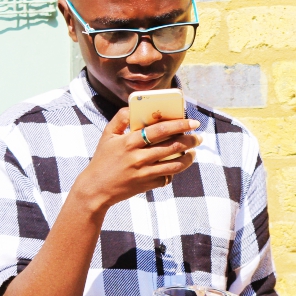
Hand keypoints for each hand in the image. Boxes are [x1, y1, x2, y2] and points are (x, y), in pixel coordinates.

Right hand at [73, 108, 201, 211]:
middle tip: (199, 137)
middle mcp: (138, 157)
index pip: (160, 129)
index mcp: (129, 141)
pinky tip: (177, 165)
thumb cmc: (103, 159)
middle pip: (172, 146)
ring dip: (188, 157)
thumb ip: (121, 118)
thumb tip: (135, 106)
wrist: (96, 188)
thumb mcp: (107, 135)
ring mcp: (143, 172)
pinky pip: (167, 177)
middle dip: (190, 140)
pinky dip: (175, 171)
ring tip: (193, 152)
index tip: (193, 122)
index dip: (179, 125)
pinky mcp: (147, 185)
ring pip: (175, 164)